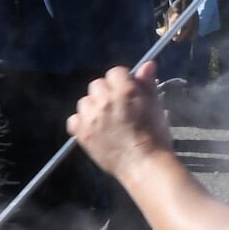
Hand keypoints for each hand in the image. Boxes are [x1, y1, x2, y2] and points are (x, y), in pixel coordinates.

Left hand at [69, 64, 173, 178]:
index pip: (115, 73)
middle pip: (97, 85)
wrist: (144, 164)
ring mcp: (91, 117)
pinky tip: (93, 130)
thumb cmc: (155, 135)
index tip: (126, 92)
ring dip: (93, 107)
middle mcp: (105, 100)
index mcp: (125, 90)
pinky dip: (80, 124)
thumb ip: (147, 84)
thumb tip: (147, 64)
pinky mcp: (82, 134)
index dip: (121, 81)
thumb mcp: (155, 105)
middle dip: (106, 93)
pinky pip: (73, 121)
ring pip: (84, 102)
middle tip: (117, 108)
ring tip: (105, 120)